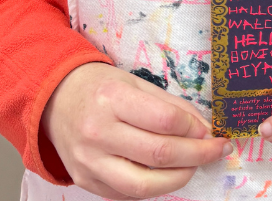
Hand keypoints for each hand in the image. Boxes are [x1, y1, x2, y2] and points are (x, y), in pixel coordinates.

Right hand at [42, 62, 231, 198]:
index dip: (193, 129)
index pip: (164, 121)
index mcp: (112, 99)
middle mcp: (99, 133)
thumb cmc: (100, 87)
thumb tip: (203, 128)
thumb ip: (169, 105)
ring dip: (179, 177)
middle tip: (216, 150)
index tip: (210, 130)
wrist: (55, 99)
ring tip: (194, 166)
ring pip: (144, 184)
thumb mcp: (135, 82)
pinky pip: (127, 194)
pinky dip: (154, 187)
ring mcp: (90, 163)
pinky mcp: (86, 182)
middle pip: (159, 154)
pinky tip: (167, 174)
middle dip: (197, 155)